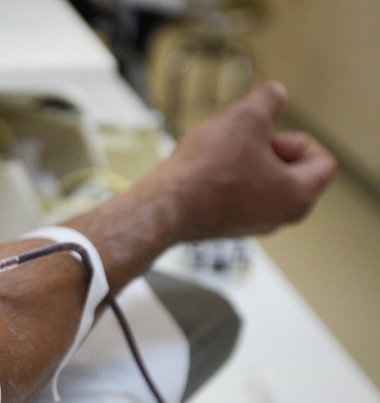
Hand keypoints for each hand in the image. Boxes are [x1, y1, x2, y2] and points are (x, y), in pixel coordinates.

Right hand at [156, 82, 336, 241]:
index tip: (265, 139)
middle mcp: (280, 217)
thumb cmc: (206, 172)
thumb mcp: (245, 117)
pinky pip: (236, 193)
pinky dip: (224, 178)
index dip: (295, 139)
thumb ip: (269, 99)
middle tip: (240, 145)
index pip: (321, 161)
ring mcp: (251, 224)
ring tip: (218, 157)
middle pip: (290, 169)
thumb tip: (274, 94)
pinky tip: (204, 171)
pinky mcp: (225, 224)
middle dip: (267, 149)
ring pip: (260, 180)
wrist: (164, 205)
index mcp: (298, 197)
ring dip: (243, 161)